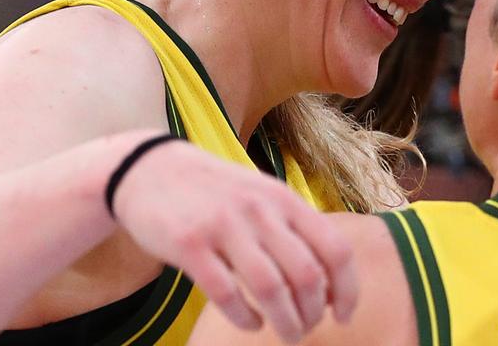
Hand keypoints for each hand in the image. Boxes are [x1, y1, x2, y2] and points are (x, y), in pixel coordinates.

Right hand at [111, 140, 357, 341]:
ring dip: (285, 321)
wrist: (150, 168)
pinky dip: (244, 317)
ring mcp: (224, 226)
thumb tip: (329, 284)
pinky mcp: (189, 245)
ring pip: (270, 288)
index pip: (335, 249)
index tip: (344, 315)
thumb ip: (294, 231)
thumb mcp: (263, 196)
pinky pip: (226, 293)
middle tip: (308, 328)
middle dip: (314, 312)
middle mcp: (260, 211)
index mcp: (285, 200)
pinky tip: (251, 323)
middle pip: (307, 274)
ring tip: (287, 333)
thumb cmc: (216, 192)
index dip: (347, 289)